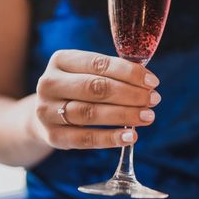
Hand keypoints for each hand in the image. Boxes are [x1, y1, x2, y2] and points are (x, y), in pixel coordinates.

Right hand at [33, 49, 160, 149]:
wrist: (44, 115)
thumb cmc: (76, 89)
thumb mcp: (86, 73)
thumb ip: (112, 73)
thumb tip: (148, 82)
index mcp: (61, 60)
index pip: (98, 63)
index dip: (129, 73)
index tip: (153, 81)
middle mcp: (49, 83)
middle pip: (95, 88)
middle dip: (130, 94)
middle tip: (153, 99)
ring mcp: (47, 110)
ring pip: (90, 113)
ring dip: (124, 115)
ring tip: (147, 116)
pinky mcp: (52, 136)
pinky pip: (85, 138)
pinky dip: (110, 138)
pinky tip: (131, 136)